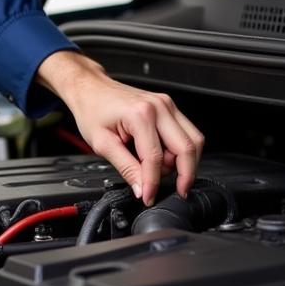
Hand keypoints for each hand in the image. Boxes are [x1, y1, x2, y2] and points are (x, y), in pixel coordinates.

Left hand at [36, 50, 203, 205]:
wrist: (90, 88)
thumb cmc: (92, 109)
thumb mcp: (102, 144)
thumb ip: (125, 168)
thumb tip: (142, 189)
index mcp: (140, 115)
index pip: (155, 158)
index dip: (154, 183)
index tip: (149, 197)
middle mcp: (159, 107)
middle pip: (187, 148)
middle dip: (183, 175)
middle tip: (174, 191)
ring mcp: (166, 104)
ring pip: (194, 140)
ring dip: (185, 162)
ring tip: (162, 171)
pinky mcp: (169, 107)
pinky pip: (186, 132)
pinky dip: (181, 150)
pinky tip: (165, 157)